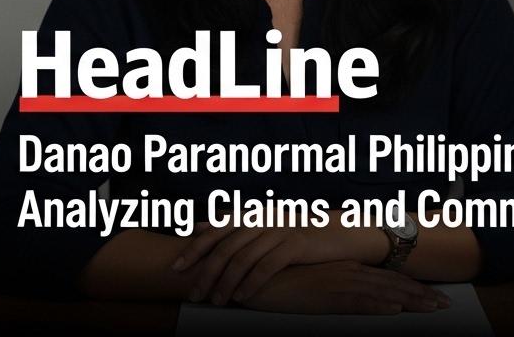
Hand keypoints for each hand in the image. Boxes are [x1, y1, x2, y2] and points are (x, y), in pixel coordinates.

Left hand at [172, 221, 358, 304]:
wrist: (338, 234)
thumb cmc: (297, 234)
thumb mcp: (264, 225)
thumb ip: (233, 226)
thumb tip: (197, 227)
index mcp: (254, 213)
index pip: (216, 230)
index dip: (194, 248)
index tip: (175, 268)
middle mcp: (264, 218)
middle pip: (226, 247)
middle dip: (205, 273)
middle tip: (193, 294)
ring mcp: (280, 230)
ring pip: (243, 259)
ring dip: (225, 283)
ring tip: (215, 301)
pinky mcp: (296, 244)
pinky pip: (267, 266)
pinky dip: (251, 283)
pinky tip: (241, 297)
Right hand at [237, 260, 449, 313]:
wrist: (256, 273)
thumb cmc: (286, 278)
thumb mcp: (319, 279)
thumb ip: (341, 282)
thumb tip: (363, 292)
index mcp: (349, 267)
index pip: (389, 278)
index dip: (415, 288)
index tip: (436, 295)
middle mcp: (349, 272)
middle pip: (393, 285)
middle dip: (422, 295)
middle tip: (446, 304)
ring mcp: (338, 282)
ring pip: (382, 293)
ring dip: (409, 301)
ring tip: (432, 308)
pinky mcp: (324, 296)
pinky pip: (355, 302)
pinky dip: (376, 306)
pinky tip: (392, 310)